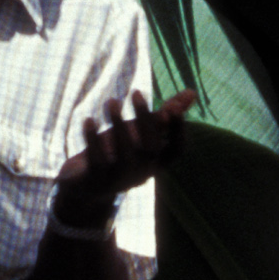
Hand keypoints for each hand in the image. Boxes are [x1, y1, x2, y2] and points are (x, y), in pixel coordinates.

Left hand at [51, 90, 191, 227]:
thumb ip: (164, 115)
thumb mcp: (141, 133)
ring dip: (118, 123)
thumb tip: (192, 92)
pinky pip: (97, 160)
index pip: (177, 150)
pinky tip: (89, 119)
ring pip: (123, 153)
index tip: (171, 107)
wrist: (86, 187)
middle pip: (150, 147)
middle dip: (145, 118)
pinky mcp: (97, 180)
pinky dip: (92, 138)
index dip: (177, 130)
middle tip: (136, 92)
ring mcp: (120, 179)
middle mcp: (142, 173)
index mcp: (157, 162)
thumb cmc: (118, 154)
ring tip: (112, 101)